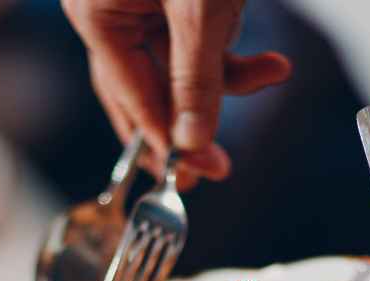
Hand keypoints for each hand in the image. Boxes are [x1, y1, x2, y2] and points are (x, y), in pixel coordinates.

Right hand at [62, 0, 291, 189]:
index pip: (132, 98)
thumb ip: (195, 77)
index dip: (167, 141)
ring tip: (271, 71)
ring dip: (227, 73)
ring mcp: (134, 3)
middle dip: (193, 120)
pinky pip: (191, 37)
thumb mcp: (200, 10)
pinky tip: (266, 58)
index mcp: (98, 18)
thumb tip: (192, 141)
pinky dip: (226, 45)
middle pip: (146, 91)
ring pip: (178, 65)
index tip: (197, 174)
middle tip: (215, 168)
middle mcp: (109, 14)